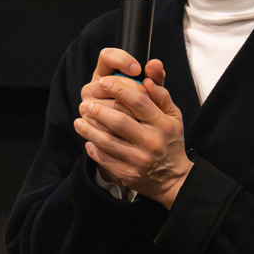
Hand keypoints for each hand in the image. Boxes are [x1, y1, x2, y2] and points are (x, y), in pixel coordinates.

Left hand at [75, 47, 192, 206]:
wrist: (173, 179)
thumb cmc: (170, 141)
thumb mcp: (173, 116)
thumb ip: (160, 93)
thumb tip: (147, 74)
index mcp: (163, 123)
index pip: (138, 101)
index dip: (118, 88)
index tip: (103, 82)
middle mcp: (151, 141)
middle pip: (119, 120)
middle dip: (98, 109)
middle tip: (86, 103)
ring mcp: (139, 159)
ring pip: (107, 141)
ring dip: (89, 129)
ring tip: (79, 121)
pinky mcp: (128, 174)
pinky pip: (104, 159)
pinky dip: (93, 149)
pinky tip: (88, 140)